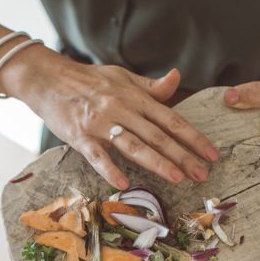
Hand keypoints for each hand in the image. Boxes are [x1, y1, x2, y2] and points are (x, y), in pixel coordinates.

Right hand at [3, 52, 218, 189]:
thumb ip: (150, 86)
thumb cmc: (88, 80)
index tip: (211, 153)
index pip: (170, 119)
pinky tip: (123, 184)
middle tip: (201, 174)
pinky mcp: (79, 136)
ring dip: (157, 162)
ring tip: (177, 178)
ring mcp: (99, 123)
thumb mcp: (122, 77)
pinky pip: (96, 155)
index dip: (192, 136)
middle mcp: (120, 108)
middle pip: (157, 135)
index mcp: (134, 95)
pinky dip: (109, 169)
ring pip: (133, 145)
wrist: (48, 78)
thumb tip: (177, 78)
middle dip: (182, 155)